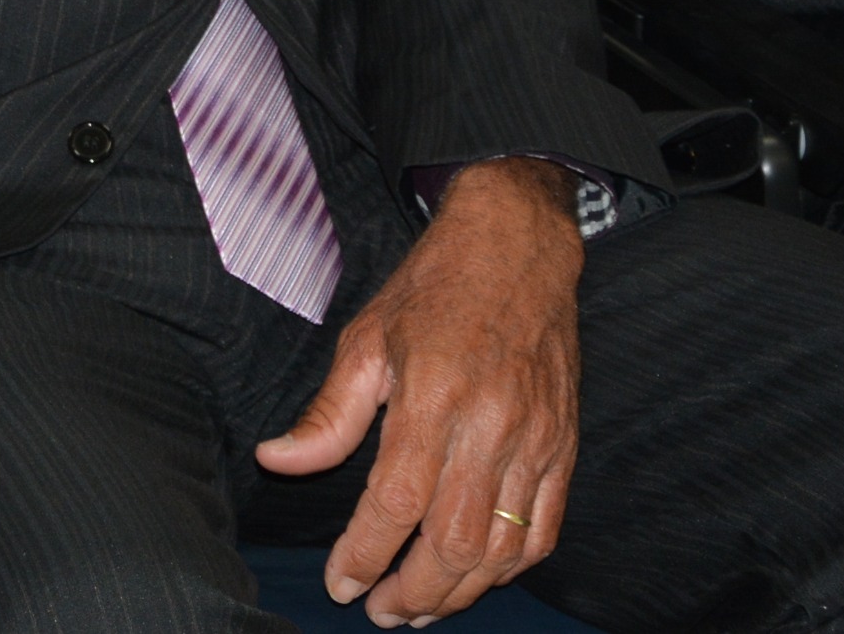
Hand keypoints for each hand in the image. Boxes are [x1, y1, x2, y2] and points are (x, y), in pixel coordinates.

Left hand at [257, 159, 582, 627]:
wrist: (518, 246)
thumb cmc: (434, 289)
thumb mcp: (366, 338)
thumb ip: (328, 414)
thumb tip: (278, 461)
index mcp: (432, 396)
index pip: (395, 502)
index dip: (365, 553)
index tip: (341, 582)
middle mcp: (490, 424)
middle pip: (454, 542)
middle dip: (413, 591)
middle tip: (380, 610)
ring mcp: (536, 439)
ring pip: (502, 547)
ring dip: (460, 592)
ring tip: (421, 608)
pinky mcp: (565, 445)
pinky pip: (545, 528)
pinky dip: (512, 566)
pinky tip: (478, 577)